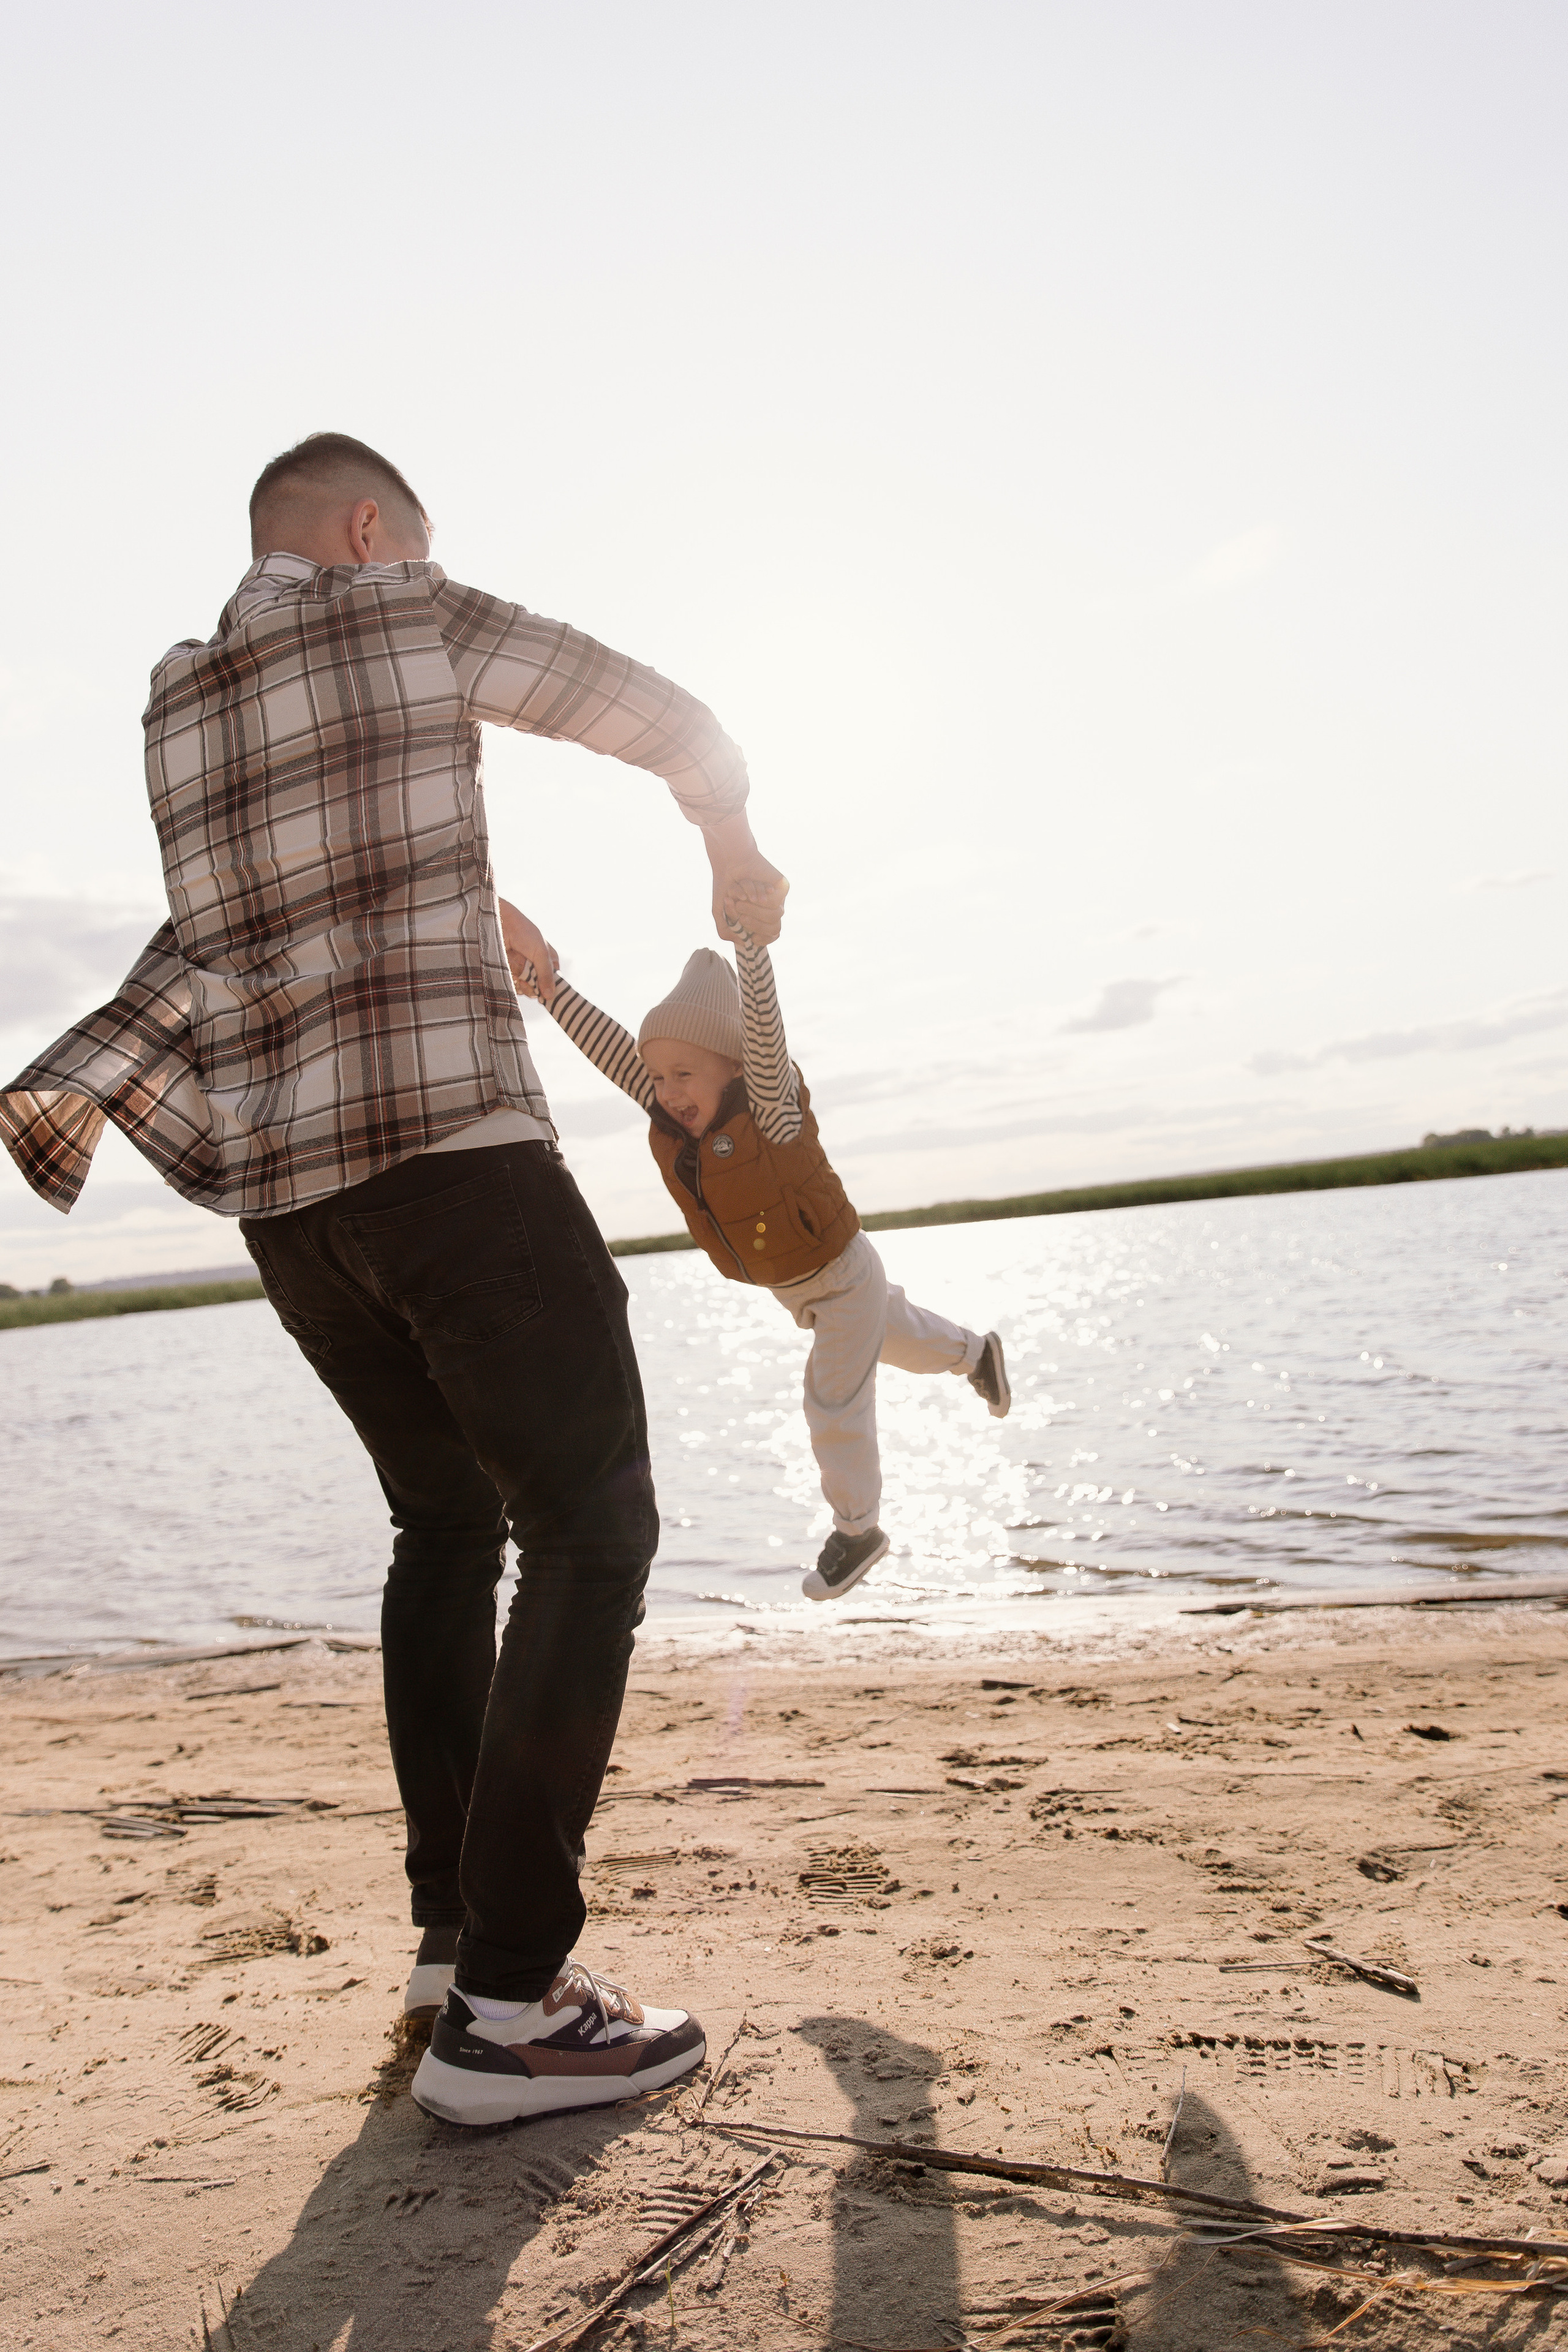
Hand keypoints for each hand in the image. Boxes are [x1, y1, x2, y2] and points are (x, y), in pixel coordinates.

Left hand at [497, 898, 557, 1004]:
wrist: (500, 923)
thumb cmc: (524, 932)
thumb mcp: (541, 952)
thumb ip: (546, 975)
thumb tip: (550, 997)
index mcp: (549, 960)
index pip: (555, 981)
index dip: (552, 988)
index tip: (547, 995)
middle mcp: (537, 967)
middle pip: (541, 989)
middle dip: (536, 987)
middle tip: (529, 980)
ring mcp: (523, 971)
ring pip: (528, 990)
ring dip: (525, 986)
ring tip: (519, 975)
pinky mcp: (509, 973)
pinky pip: (516, 987)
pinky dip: (515, 984)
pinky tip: (513, 976)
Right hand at [703, 811, 788, 945]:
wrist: (729, 861)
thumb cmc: (724, 885)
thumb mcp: (720, 911)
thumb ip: (726, 931)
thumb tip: (742, 943)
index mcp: (760, 916)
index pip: (771, 934)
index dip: (763, 939)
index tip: (751, 938)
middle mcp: (771, 908)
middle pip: (775, 928)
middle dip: (755, 924)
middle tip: (741, 916)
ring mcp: (779, 898)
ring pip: (776, 915)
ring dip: (753, 909)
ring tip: (741, 899)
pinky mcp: (783, 886)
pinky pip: (774, 901)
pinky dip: (756, 895)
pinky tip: (747, 886)